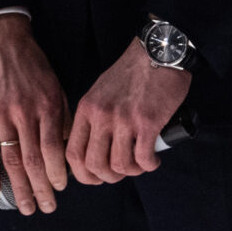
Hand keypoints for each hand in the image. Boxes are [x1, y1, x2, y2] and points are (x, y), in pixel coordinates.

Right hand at [0, 14, 69, 214]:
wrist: (1, 39)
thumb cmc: (31, 63)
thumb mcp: (55, 85)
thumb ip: (61, 117)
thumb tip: (67, 149)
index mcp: (47, 105)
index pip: (54, 150)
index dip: (57, 174)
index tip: (61, 188)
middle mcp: (24, 113)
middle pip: (33, 161)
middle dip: (41, 189)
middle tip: (46, 208)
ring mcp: (0, 115)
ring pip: (11, 160)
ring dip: (19, 188)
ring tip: (26, 206)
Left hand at [66, 38, 192, 185]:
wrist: (158, 52)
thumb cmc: (133, 72)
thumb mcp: (101, 91)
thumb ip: (95, 117)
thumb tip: (96, 148)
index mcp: (87, 108)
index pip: (73, 153)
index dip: (83, 174)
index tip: (95, 178)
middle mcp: (101, 116)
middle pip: (94, 165)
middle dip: (108, 178)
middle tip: (120, 174)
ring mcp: (123, 120)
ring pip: (120, 166)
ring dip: (132, 172)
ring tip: (140, 164)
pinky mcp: (147, 123)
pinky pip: (143, 159)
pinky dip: (149, 165)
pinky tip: (153, 159)